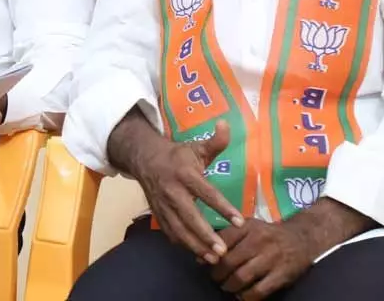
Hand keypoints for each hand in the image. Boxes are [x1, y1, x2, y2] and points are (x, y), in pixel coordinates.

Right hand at [119, 117, 244, 263]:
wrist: (144, 159)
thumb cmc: (177, 156)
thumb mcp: (195, 147)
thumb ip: (214, 142)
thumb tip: (227, 124)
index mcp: (185, 173)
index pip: (206, 192)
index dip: (222, 207)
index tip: (239, 221)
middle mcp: (173, 191)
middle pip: (189, 216)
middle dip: (205, 235)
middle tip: (222, 251)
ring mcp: (163, 205)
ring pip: (178, 229)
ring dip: (195, 245)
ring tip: (213, 258)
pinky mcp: (158, 214)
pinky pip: (170, 233)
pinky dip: (183, 245)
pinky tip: (197, 255)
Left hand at [210, 219, 313, 299]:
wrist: (302, 238)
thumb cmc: (267, 234)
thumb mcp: (248, 227)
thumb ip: (226, 238)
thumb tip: (201, 256)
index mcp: (248, 226)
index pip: (222, 240)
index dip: (209, 255)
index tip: (203, 263)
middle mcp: (259, 240)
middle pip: (229, 262)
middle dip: (217, 274)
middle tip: (216, 278)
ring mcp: (271, 258)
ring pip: (241, 277)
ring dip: (230, 286)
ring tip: (227, 287)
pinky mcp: (282, 274)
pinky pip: (259, 290)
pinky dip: (247, 296)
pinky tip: (242, 295)